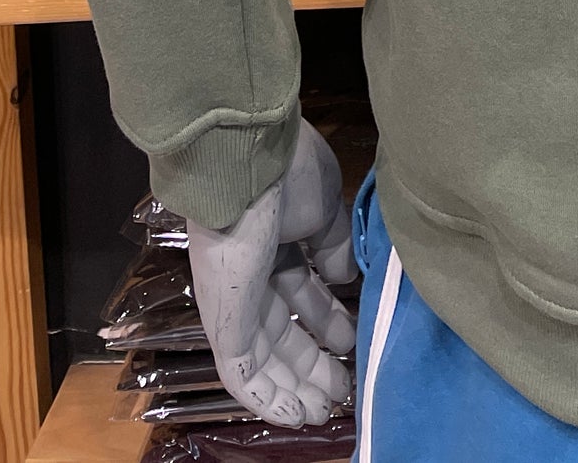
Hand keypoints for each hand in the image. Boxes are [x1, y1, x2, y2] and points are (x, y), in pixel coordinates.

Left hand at [186, 120, 359, 426]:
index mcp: (277, 242)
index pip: (302, 292)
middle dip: (314, 362)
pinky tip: (294, 414)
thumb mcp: (325, 210)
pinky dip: (266, 397)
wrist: (245, 163)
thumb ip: (335, 247)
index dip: (328, 321)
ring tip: (326, 411)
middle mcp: (253, 275)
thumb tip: (347, 278)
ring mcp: (236, 302)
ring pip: (265, 359)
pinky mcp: (224, 323)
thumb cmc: (289, 176)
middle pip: (284, 332)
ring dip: (295, 388)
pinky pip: (241, 371)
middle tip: (344, 389)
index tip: (354, 342)